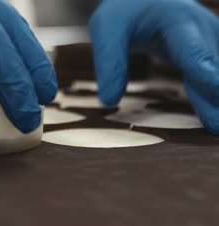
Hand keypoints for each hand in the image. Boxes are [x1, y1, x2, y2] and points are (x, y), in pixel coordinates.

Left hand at [90, 0, 218, 133]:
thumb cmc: (126, 12)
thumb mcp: (107, 28)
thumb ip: (110, 62)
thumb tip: (109, 101)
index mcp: (177, 20)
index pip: (193, 49)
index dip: (205, 70)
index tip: (216, 88)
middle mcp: (202, 31)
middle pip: (216, 67)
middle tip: (218, 124)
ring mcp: (211, 42)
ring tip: (217, 125)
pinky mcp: (212, 55)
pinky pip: (218, 77)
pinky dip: (216, 95)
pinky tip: (215, 117)